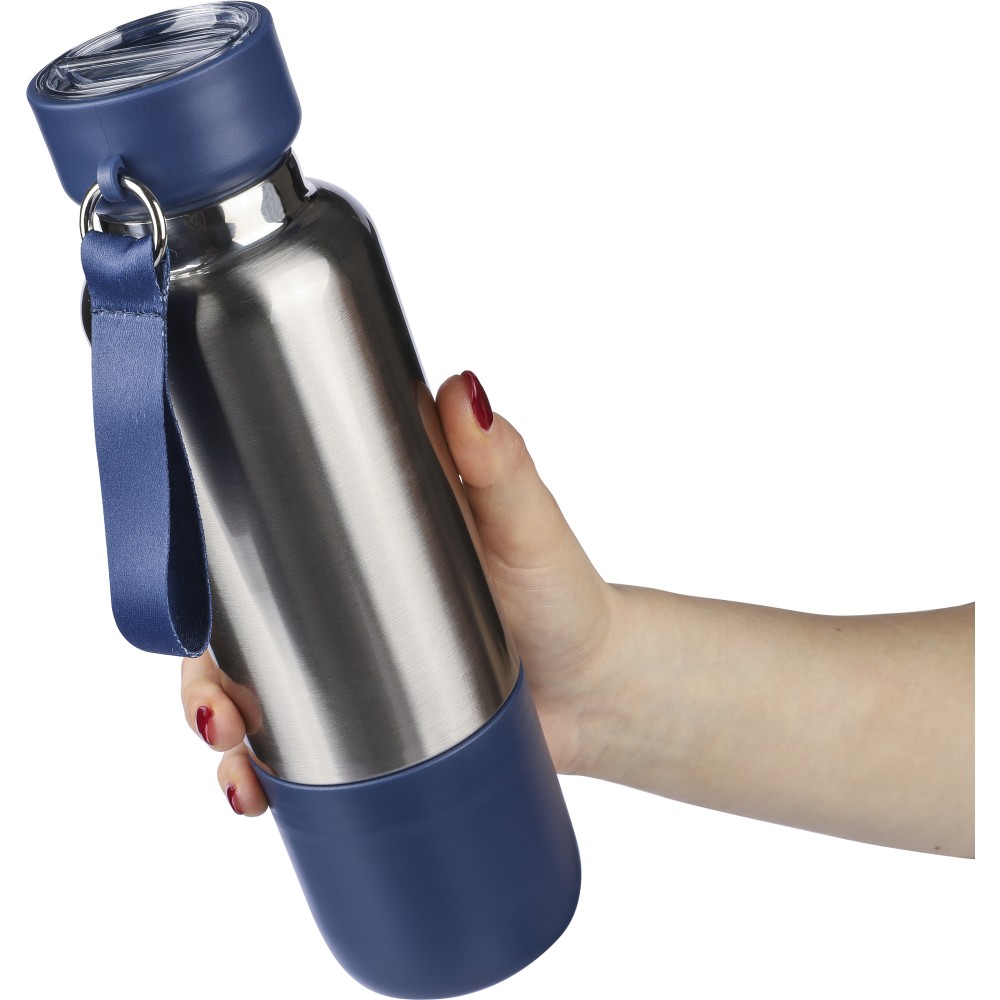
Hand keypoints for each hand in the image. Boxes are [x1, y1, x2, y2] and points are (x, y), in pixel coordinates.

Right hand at [180, 370, 616, 815]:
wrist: (599, 691)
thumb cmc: (563, 594)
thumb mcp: (525, 523)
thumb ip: (498, 462)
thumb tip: (464, 386)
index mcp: (362, 541)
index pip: (263, 536)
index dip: (211, 560)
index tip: (192, 587)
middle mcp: (340, 605)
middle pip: (237, 630)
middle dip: (201, 672)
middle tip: (215, 710)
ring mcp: (350, 672)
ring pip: (252, 698)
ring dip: (219, 732)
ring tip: (236, 767)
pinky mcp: (371, 734)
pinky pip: (297, 757)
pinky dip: (263, 779)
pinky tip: (255, 796)